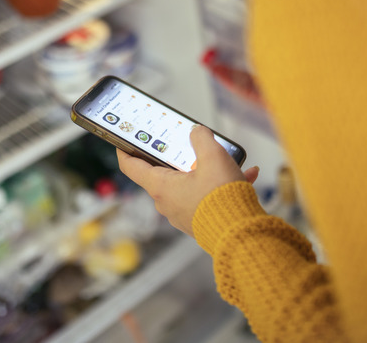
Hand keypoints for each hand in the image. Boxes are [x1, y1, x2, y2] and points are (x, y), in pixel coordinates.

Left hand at [117, 125, 258, 235]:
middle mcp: (167, 203)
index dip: (124, 150)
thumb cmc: (222, 199)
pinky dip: (220, 186)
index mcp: (161, 187)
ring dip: (207, 171)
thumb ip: (201, 138)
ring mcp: (183, 214)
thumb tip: (197, 132)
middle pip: (164, 173)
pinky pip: (206, 197)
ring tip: (228, 160)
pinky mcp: (200, 221)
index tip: (122, 141)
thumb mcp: (213, 156)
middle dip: (177, 156)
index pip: (131, 166)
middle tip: (187, 143)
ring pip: (190, 184)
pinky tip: (245, 175)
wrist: (241, 234)